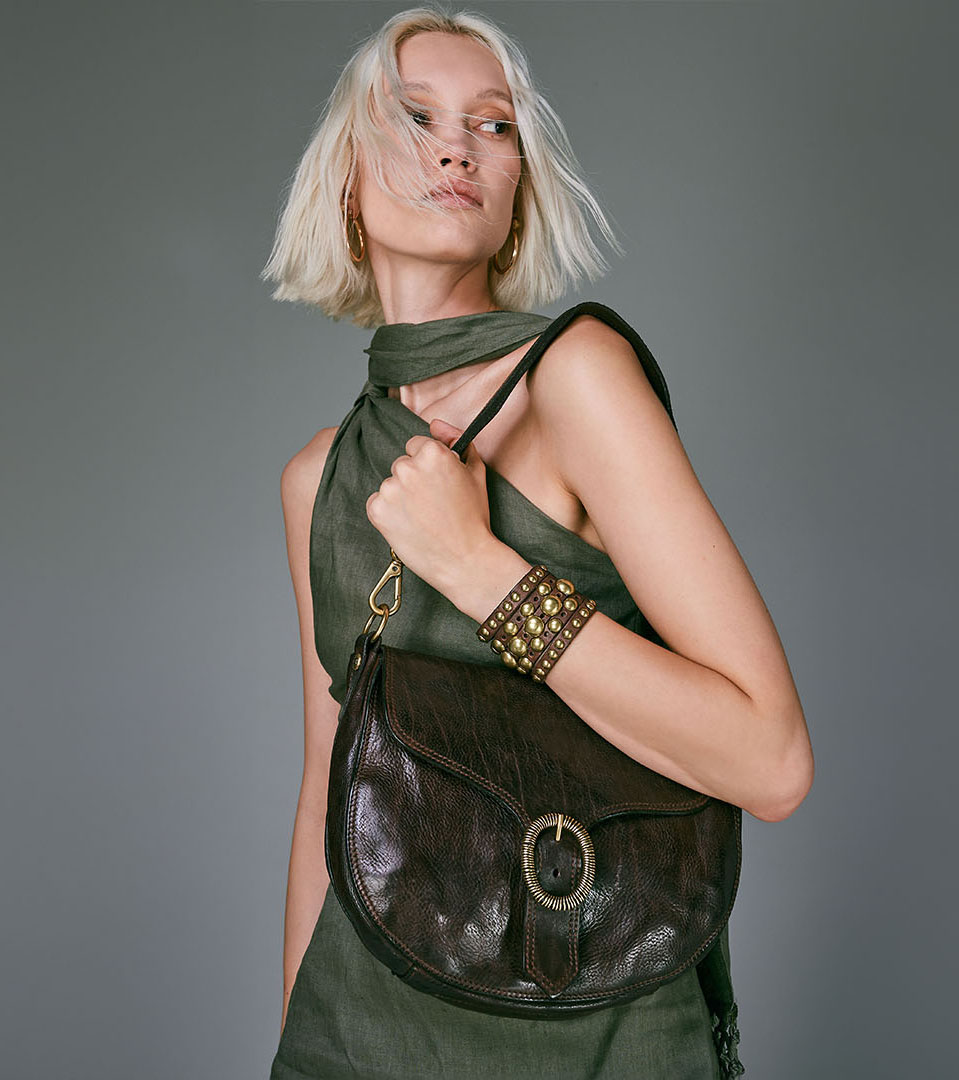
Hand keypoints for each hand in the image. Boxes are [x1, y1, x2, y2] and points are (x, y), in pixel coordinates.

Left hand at [365, 417, 494, 594]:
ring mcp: (390, 489)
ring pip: (389, 485)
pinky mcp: (377, 511)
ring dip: (401, 497)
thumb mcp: (476, 470)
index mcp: (433, 453)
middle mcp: (408, 467)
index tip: (437, 485)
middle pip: (401, 465)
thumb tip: (435, 423)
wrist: (465, 560)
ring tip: (422, 518)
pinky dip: (389, 513)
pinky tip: (409, 525)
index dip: (428, 466)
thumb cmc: (474, 517)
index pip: (415, 445)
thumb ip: (456, 438)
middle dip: (413, 481)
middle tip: (432, 505)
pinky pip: (376, 503)